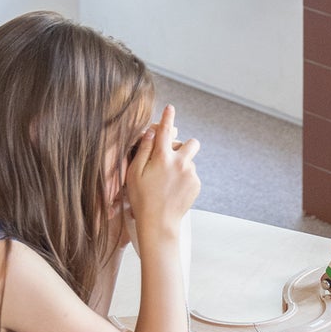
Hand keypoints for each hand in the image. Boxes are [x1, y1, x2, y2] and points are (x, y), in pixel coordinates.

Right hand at [125, 104, 200, 242]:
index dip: (167, 117)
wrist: (159, 223)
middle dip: (185, 146)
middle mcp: (180, 162)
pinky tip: (173, 190)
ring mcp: (191, 174)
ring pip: (190, 161)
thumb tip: (150, 133)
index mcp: (162, 157)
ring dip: (182, 165)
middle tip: (172, 157)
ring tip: (167, 182)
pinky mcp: (197, 185)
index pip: (165, 131)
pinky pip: (192, 175)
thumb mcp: (134, 173)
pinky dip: (184, 179)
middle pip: (192, 143)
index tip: (170, 108)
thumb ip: (143, 150)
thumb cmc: (141, 199)